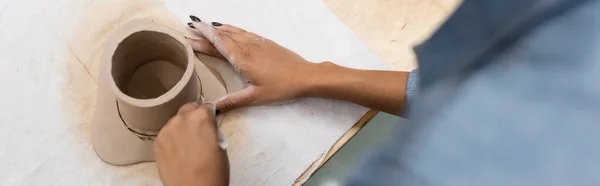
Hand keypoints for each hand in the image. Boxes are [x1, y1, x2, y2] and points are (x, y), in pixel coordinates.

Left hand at [154, 102, 228, 185]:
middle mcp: (182, 119)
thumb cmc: (213, 171)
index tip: (210, 121)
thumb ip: (212, 129)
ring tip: (187, 145)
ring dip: (181, 128)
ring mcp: (166, 130)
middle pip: (188, 109)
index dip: (209, 114)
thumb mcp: (221, 144)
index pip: (207, 105)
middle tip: (199, 133)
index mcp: (202, 116)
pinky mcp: (157, 142)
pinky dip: (171, 139)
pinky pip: (166, 134)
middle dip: (194, 117)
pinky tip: (178, 152)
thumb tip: (207, 126)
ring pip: (175, 121)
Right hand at [187, 17, 319, 111]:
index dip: (203, 36)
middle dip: (205, 31)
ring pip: (233, 31)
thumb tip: (211, 109)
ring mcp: (256, 42)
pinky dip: (232, 28)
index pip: (218, 42)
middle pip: (222, 35)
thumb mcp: (254, 97)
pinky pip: (243, 31)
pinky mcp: (265, 42)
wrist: (305, 76)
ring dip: (217, 28)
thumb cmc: (280, 87)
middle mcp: (247, 46)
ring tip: (205, 26)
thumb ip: (231, 102)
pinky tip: (229, 29)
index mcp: (241, 58)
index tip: (190, 31)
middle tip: (189, 28)